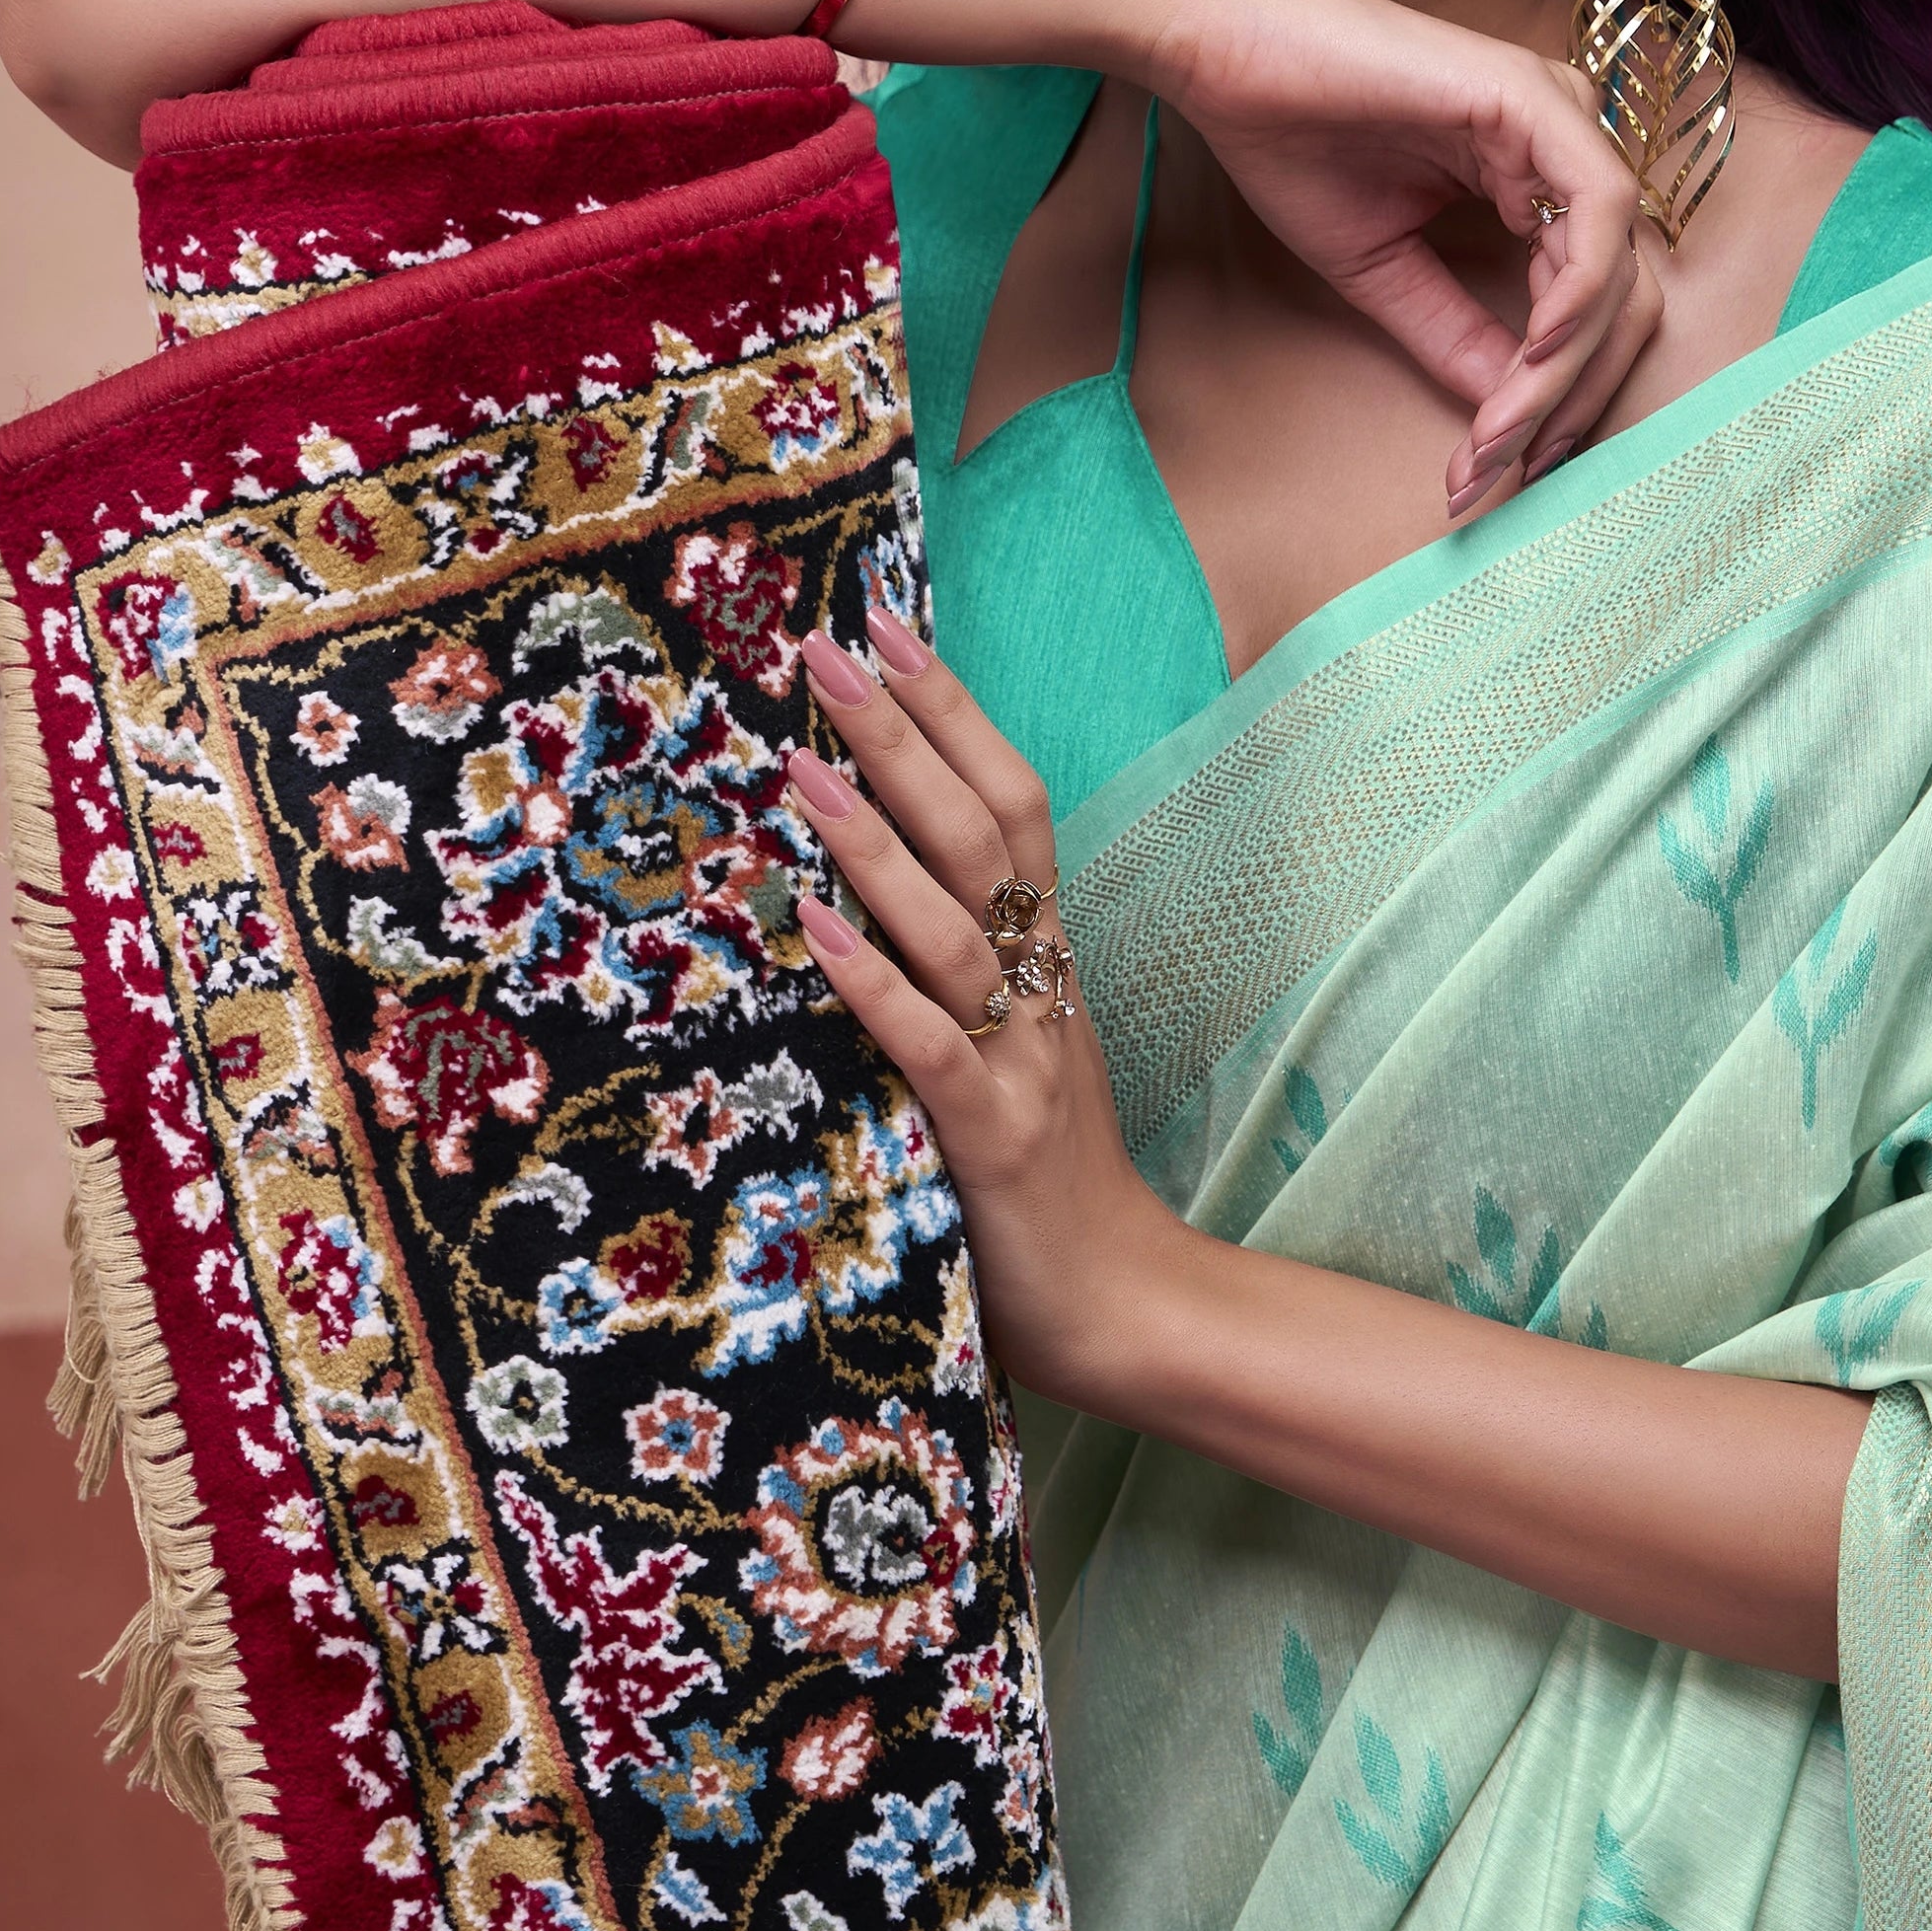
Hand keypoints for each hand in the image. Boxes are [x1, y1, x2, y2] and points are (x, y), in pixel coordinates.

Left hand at [783, 608, 1183, 1403]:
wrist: (1130, 1308)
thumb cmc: (1050, 1185)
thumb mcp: (1015, 1054)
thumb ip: (963, 978)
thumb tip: (866, 892)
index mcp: (1047, 962)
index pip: (1012, 804)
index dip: (955, 711)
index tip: (890, 623)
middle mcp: (1040, 990)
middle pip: (983, 832)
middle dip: (905, 733)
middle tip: (829, 644)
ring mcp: (1019, 1060)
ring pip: (953, 924)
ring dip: (874, 837)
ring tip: (801, 760)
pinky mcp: (988, 1138)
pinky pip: (925, 1044)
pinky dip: (870, 979)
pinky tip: (810, 925)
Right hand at [1123, 0, 1660, 517]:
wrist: (1223, 54)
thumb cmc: (1292, 141)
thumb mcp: (1386, 271)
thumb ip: (1456, 334)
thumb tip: (1510, 419)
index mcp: (1534, 179)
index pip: (1589, 306)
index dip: (1559, 396)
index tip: (1500, 467)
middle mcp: (1564, 148)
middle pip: (1623, 300)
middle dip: (1570, 401)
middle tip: (1506, 471)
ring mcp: (1558, 118)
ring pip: (1616, 270)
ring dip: (1563, 370)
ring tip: (1499, 435)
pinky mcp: (1535, 99)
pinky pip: (1599, 211)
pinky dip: (1578, 292)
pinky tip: (1536, 353)